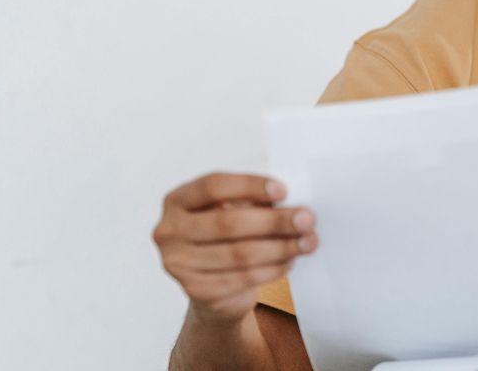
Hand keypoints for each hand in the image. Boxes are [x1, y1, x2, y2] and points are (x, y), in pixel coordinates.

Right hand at [153, 172, 317, 325]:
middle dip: (274, 221)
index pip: (213, 186)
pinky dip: (272, 269)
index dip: (249, 186)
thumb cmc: (227, 238)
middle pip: (228, 223)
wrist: (213, 287)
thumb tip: (293, 204)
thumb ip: (253, 203)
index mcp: (177, 200)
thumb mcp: (233, 211)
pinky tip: (290, 261)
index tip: (284, 190)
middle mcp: (169, 231)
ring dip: (280, 247)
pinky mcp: (195, 290)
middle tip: (307, 219)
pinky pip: (242, 278)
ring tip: (308, 242)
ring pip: (239, 254)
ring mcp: (178, 263)